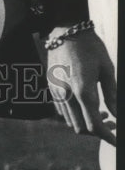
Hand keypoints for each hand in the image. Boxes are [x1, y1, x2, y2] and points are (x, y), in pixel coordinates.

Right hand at [47, 29, 115, 145]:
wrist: (65, 29)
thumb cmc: (89, 46)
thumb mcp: (106, 68)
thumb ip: (111, 95)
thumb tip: (116, 115)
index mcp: (82, 89)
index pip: (94, 124)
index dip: (108, 137)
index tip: (118, 141)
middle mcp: (66, 93)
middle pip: (80, 128)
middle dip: (98, 132)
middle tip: (113, 124)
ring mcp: (56, 91)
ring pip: (70, 121)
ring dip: (86, 124)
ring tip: (102, 113)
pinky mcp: (51, 87)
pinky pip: (62, 111)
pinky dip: (75, 115)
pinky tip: (86, 105)